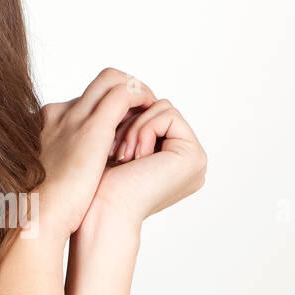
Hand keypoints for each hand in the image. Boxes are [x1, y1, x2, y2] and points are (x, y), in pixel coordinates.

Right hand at [34, 68, 160, 239]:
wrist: (37, 214)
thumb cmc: (43, 208)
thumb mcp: (50, 179)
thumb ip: (64, 165)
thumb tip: (78, 173)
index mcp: (47, 125)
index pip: (84, 101)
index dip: (108, 109)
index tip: (123, 126)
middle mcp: (60, 113)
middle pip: (100, 83)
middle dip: (125, 91)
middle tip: (142, 112)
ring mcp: (75, 117)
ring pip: (113, 80)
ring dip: (136, 91)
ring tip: (150, 112)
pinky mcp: (92, 128)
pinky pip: (124, 94)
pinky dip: (141, 100)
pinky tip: (150, 122)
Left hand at [87, 96, 206, 227]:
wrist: (100, 210)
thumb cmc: (99, 185)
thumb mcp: (115, 142)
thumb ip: (132, 118)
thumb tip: (132, 84)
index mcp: (172, 159)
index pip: (153, 114)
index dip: (128, 119)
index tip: (111, 146)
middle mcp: (187, 160)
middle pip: (159, 108)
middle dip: (131, 122)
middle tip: (117, 152)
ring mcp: (195, 159)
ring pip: (163, 108)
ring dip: (135, 128)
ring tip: (125, 156)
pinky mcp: (194, 156)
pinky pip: (168, 115)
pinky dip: (144, 130)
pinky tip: (135, 158)